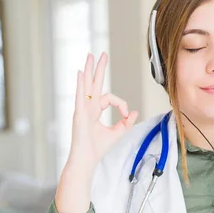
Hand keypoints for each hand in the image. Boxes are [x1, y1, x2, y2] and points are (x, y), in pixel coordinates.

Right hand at [68, 53, 138, 169]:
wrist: (87, 159)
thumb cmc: (98, 148)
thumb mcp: (117, 133)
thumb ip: (126, 122)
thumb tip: (134, 112)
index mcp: (94, 111)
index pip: (110, 98)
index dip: (121, 104)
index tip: (126, 114)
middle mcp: (87, 107)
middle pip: (94, 83)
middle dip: (99, 68)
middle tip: (102, 54)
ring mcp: (82, 109)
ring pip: (87, 85)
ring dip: (90, 70)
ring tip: (91, 55)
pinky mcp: (79, 114)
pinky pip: (80, 95)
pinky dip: (81, 84)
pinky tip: (82, 72)